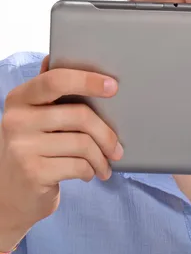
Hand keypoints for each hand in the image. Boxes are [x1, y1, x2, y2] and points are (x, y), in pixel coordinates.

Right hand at [0, 56, 122, 246]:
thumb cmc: (32, 149)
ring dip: (101, 157)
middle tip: (117, 147)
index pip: (55, 80)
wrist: (10, 196)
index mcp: (19, 98)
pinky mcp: (32, 172)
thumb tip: (52, 57)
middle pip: (78, 114)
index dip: (87, 80)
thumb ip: (46, 91)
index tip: (113, 86)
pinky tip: (89, 173)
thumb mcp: (33, 117)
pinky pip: (78, 165)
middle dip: (106, 133)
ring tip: (105, 164)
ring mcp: (22, 147)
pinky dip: (91, 171)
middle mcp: (16, 120)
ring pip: (82, 143)